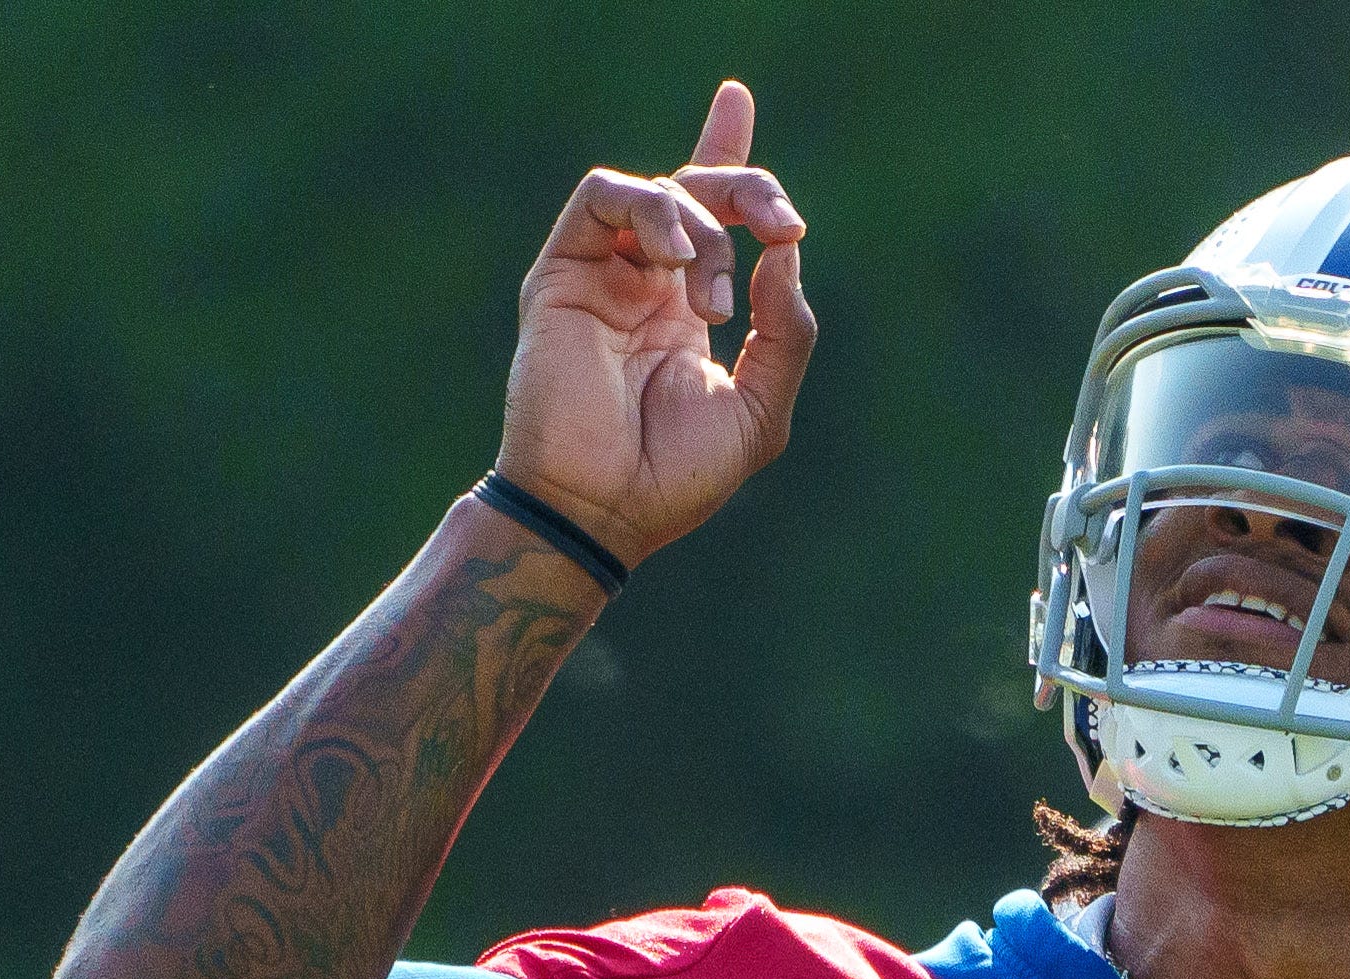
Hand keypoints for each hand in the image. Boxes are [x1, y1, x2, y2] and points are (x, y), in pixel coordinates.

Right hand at [494, 79, 815, 568]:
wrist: (601, 508)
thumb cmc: (675, 476)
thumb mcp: (760, 407)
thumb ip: (786, 330)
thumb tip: (786, 250)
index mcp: (689, 310)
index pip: (710, 216)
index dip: (728, 158)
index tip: (736, 98)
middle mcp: (647, 284)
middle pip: (698, 189)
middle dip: (749, 186)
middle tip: (783, 223)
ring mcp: (603, 275)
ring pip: (658, 190)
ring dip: (704, 226)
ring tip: (715, 299)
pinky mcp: (562, 272)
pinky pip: (604, 197)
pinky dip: (652, 211)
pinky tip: (678, 263)